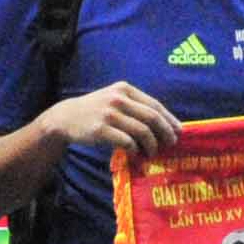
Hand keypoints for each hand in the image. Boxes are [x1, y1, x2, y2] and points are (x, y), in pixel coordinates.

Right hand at [43, 79, 184, 160]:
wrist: (65, 117)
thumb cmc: (95, 110)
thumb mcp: (114, 98)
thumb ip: (135, 105)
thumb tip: (165, 124)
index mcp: (124, 89)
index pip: (155, 105)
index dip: (170, 120)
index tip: (179, 132)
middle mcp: (118, 99)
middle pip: (152, 118)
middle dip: (165, 133)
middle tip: (170, 144)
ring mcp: (108, 114)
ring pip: (142, 131)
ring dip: (151, 145)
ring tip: (152, 152)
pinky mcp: (100, 129)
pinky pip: (127, 142)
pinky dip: (135, 150)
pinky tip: (136, 153)